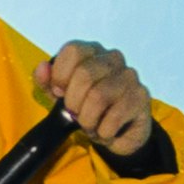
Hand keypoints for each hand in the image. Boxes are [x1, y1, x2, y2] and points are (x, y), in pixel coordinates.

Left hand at [43, 38, 160, 166]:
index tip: (60, 93)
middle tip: (76, 114)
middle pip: (84, 74)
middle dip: (73, 103)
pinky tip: (105, 131)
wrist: (114, 133)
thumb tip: (42, 68)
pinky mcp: (141, 97)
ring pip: (98, 96)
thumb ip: (47, 82)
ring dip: (87, 120)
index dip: (60, 75)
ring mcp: (130, 76)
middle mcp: (113, 58)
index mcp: (92, 52)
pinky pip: (113, 117)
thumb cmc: (85, 108)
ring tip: (90, 124)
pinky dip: (103, 131)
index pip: (73, 50)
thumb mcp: (59, 97)